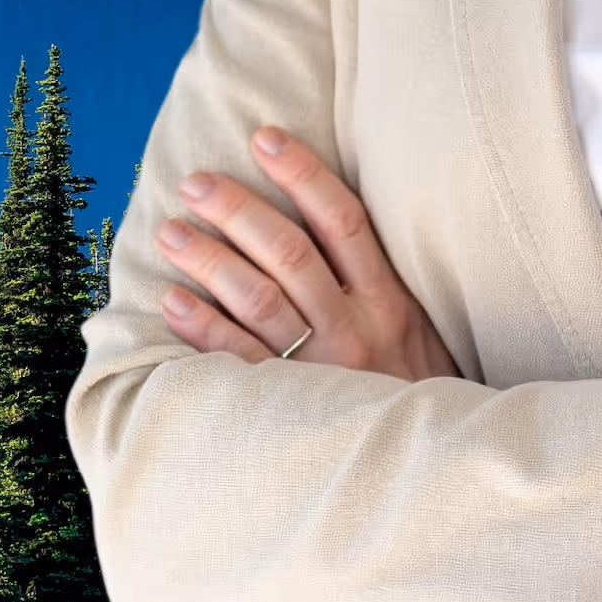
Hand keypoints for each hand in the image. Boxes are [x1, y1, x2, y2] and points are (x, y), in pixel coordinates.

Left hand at [155, 125, 458, 381]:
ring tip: (171, 232)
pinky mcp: (291, 409)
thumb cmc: (418, 387)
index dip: (302, 173)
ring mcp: (322, 370)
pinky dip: (203, 328)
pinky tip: (172, 301)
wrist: (429, 464)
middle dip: (238, 210)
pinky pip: (239, 362)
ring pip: (258, 301)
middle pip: (289, 253)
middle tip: (195, 181)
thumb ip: (380, 278)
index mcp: (390, 298)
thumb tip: (327, 217)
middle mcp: (355, 327)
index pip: (341, 219)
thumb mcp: (420, 325)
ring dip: (210, 261)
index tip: (264, 137)